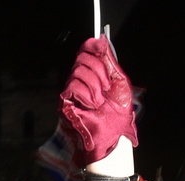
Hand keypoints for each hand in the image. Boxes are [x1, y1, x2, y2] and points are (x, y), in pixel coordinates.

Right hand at [60, 36, 137, 162]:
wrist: (114, 134)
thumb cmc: (118, 113)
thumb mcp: (119, 81)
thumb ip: (109, 62)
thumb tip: (101, 41)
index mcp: (93, 74)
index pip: (86, 52)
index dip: (92, 48)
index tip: (101, 48)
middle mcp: (80, 81)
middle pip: (82, 59)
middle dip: (98, 71)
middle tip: (107, 88)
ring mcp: (71, 92)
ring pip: (77, 71)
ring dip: (94, 85)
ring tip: (100, 101)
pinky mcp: (65, 103)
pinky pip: (72, 86)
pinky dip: (85, 93)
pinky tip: (92, 104)